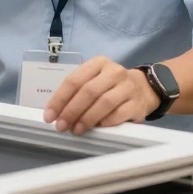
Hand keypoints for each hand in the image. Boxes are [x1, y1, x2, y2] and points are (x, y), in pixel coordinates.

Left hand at [42, 56, 158, 134]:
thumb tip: (56, 113)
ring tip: (76, 130)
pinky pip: (119, 114)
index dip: (60, 99)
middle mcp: (114, 72)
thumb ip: (76, 93)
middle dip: (71, 111)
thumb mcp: (93, 81)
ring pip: (104, 103)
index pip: (74, 80)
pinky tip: (98, 128)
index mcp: (98, 63)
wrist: (143, 89)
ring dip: (87, 118)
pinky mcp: (137, 103)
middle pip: (88, 91)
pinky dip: (106, 122)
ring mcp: (127, 87)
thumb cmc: (110, 87)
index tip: (49, 116)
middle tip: (61, 126)